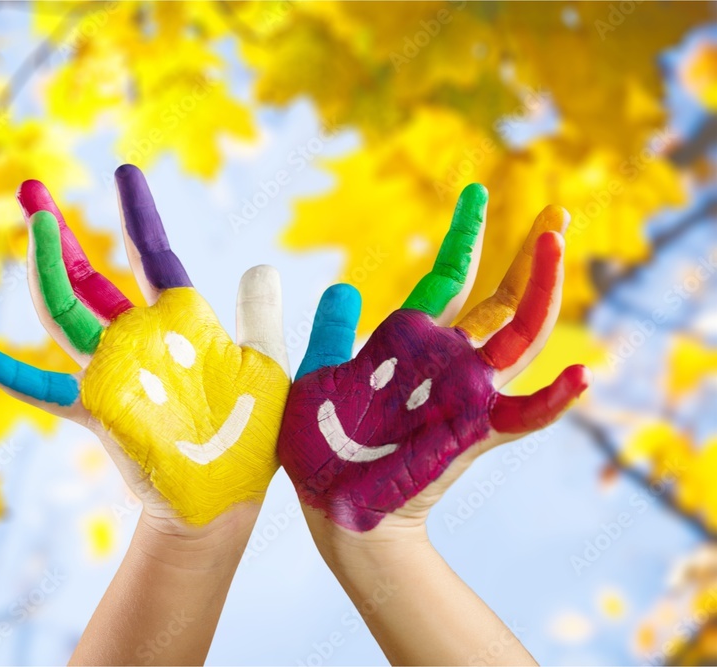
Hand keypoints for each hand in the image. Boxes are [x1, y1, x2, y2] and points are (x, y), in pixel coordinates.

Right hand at [0, 165, 290, 531]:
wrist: (227, 499)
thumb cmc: (250, 436)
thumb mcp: (264, 364)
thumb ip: (260, 316)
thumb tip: (262, 265)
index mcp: (178, 322)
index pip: (152, 254)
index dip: (137, 213)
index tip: (124, 170)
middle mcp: (138, 339)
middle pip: (87, 275)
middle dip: (59, 233)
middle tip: (30, 189)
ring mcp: (114, 371)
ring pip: (66, 312)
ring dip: (45, 270)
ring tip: (33, 225)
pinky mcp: (99, 409)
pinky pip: (47, 390)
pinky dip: (12, 375)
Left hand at [279, 184, 591, 533]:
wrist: (328, 504)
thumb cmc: (319, 443)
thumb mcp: (320, 374)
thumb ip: (332, 332)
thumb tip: (342, 287)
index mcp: (409, 342)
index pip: (448, 277)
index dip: (465, 236)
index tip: (477, 192)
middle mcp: (444, 362)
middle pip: (501, 302)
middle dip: (529, 258)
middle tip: (556, 211)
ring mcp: (462, 394)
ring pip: (518, 339)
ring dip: (541, 294)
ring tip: (556, 243)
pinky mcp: (470, 433)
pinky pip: (521, 417)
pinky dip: (553, 400)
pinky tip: (579, 376)